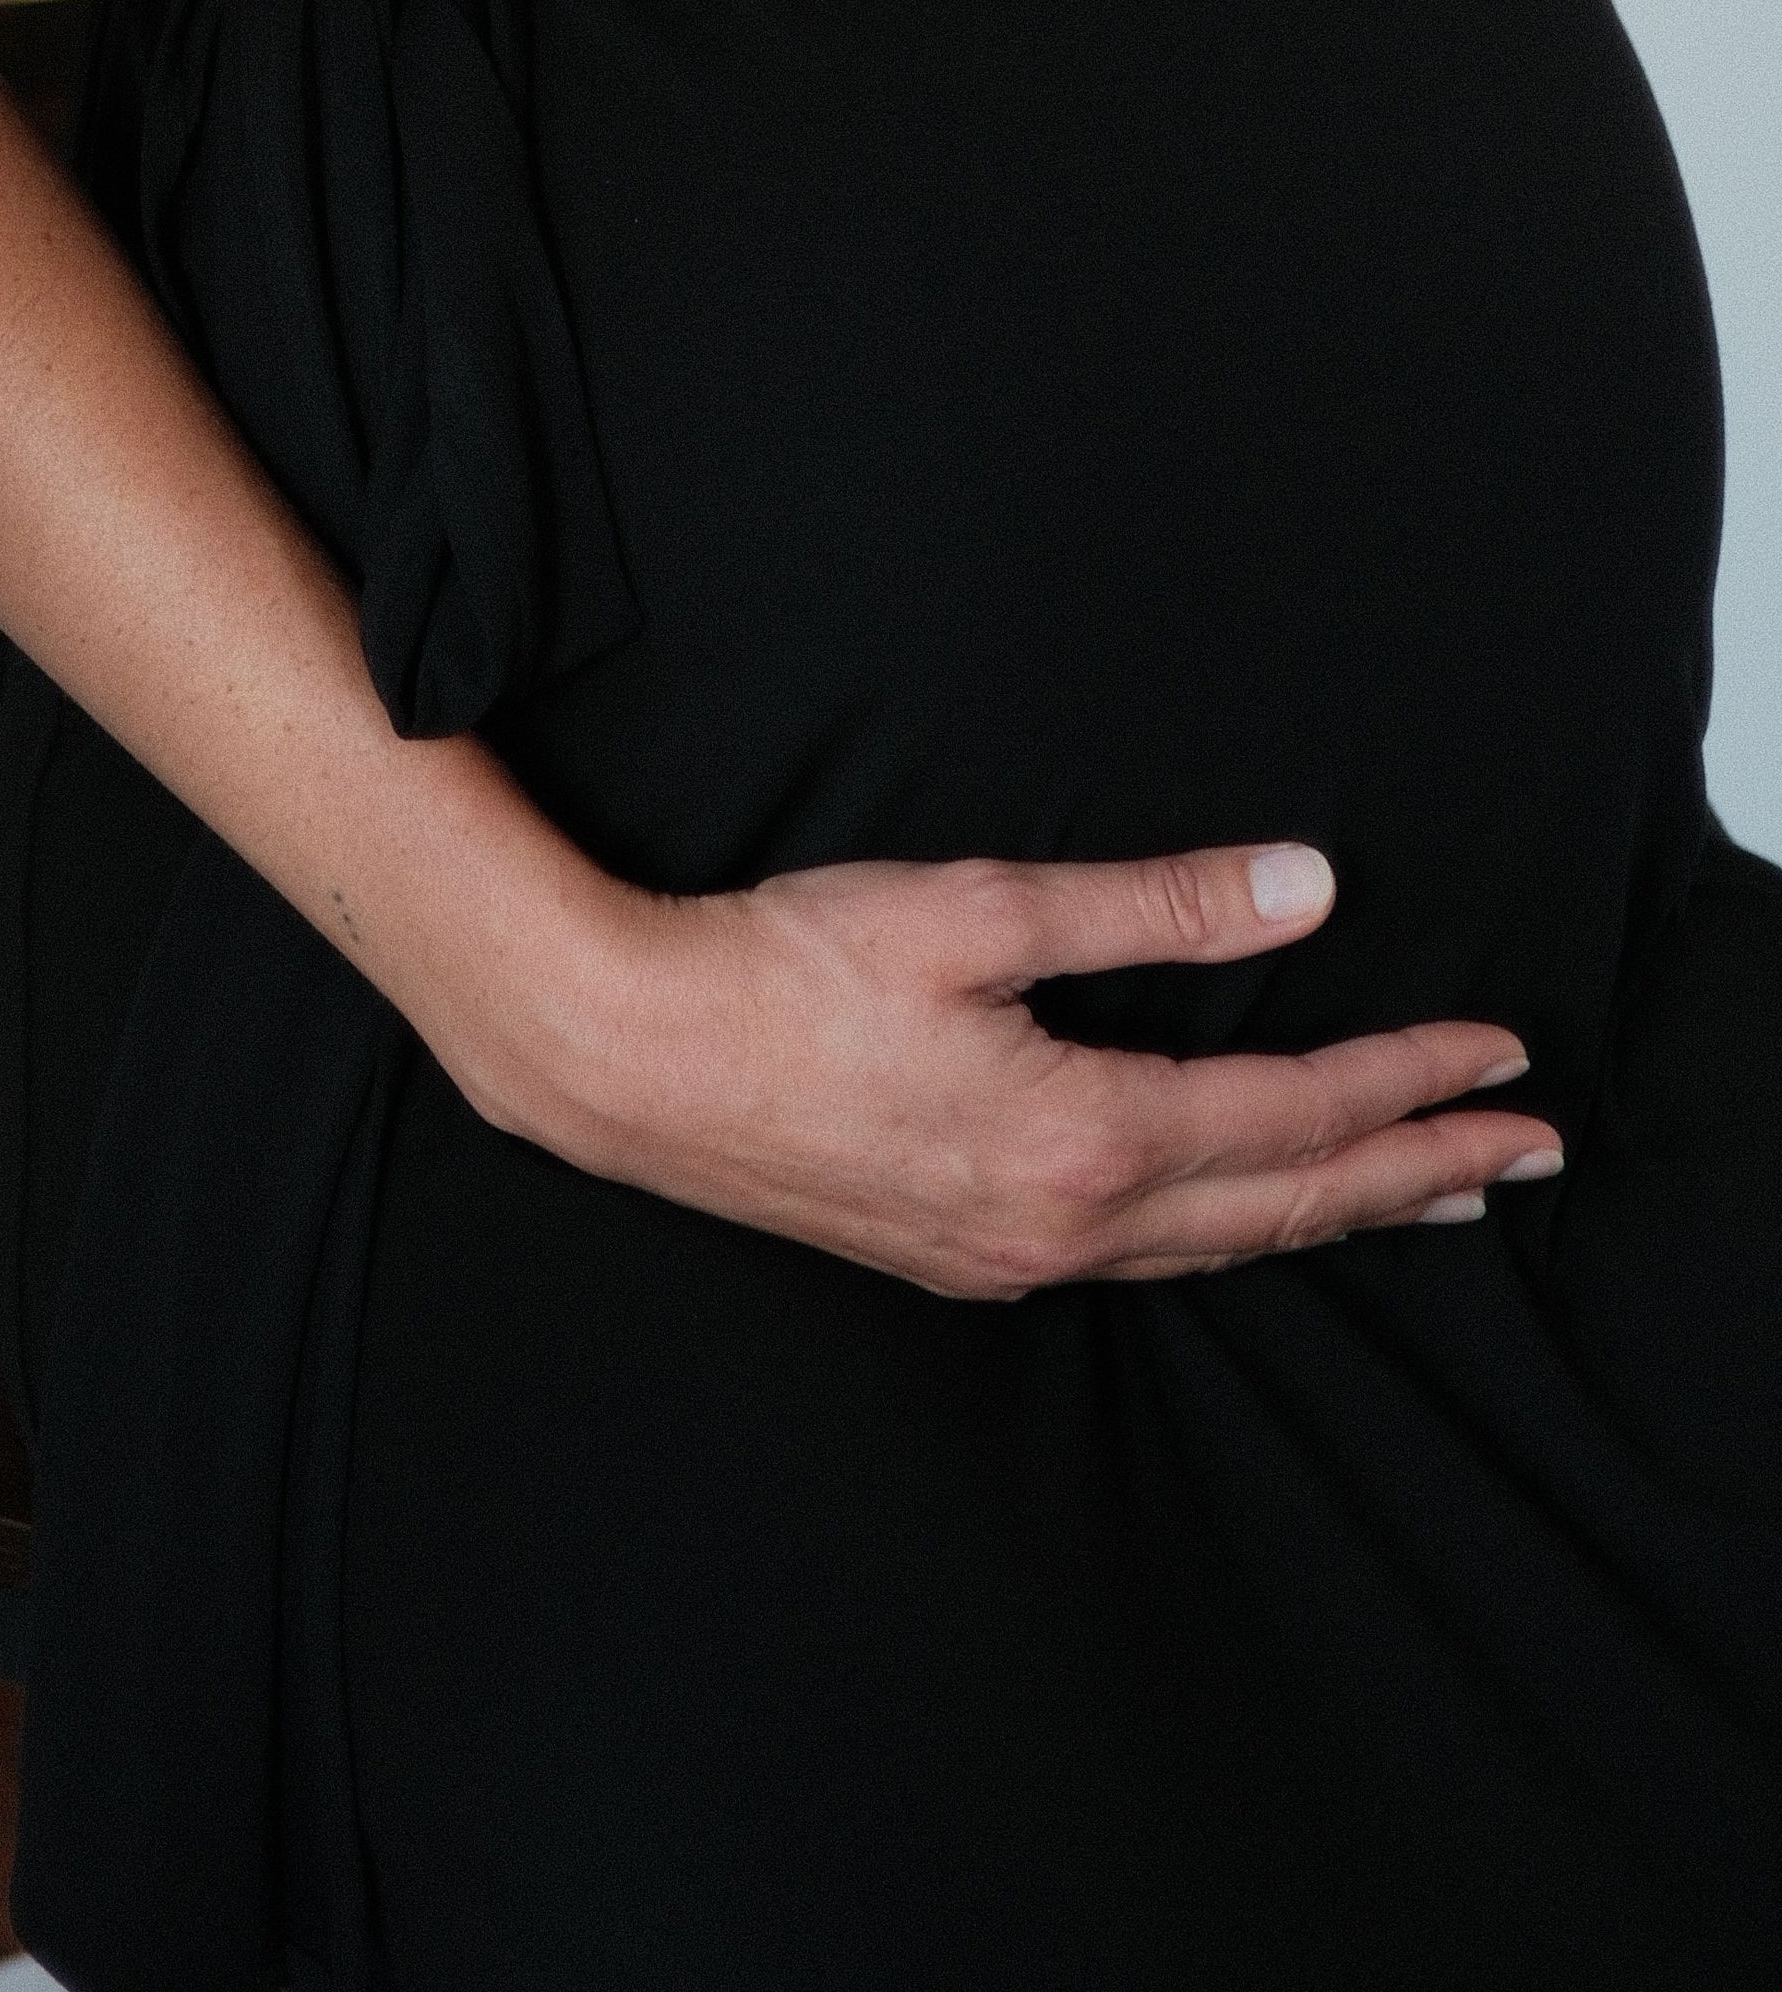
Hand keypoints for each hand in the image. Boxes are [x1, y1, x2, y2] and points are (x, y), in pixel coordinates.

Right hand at [507, 837, 1559, 1295]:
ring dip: (1335, 1215)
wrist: (627, 1058)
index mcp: (1084, 1136)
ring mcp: (1013, 1255)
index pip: (1295, 1116)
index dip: (1408, 1082)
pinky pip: (1146, 1261)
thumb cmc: (782, 968)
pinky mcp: (962, 1254)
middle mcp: (1067, 1224)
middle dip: (1416, 1175)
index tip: (1501, 1059)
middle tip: (1523, 1156)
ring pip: (1221, 1247)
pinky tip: (1241, 1219)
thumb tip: (1304, 890)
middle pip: (1286, 1207)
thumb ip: (1152, 906)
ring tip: (1422, 1195)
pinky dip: (1233, 1235)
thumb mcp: (975, 907)